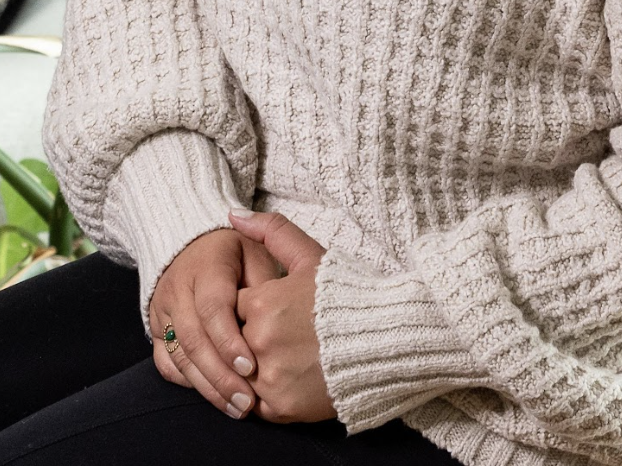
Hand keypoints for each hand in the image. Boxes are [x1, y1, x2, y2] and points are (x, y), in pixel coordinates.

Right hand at [148, 227, 278, 417]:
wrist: (195, 246)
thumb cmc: (238, 254)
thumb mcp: (258, 251)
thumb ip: (266, 282)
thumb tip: (275, 319)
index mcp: (205, 265)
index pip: (213, 308)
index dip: (230, 341)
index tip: (251, 367)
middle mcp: (177, 287)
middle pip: (193, 338)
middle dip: (220, 374)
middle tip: (246, 401)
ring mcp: (162, 310)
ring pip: (178, 355)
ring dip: (207, 386)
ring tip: (235, 407)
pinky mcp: (156, 330)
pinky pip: (166, 363)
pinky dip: (189, 383)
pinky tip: (214, 397)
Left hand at [228, 209, 335, 422]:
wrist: (389, 340)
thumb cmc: (349, 295)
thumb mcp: (311, 256)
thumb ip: (272, 231)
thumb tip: (232, 214)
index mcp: (263, 302)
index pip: (234, 308)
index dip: (253, 310)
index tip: (275, 312)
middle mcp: (260, 340)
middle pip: (234, 343)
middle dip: (252, 340)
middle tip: (282, 339)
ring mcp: (270, 377)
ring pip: (241, 376)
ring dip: (256, 370)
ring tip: (286, 360)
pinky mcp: (282, 407)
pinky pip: (256, 406)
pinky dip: (267, 396)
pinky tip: (289, 381)